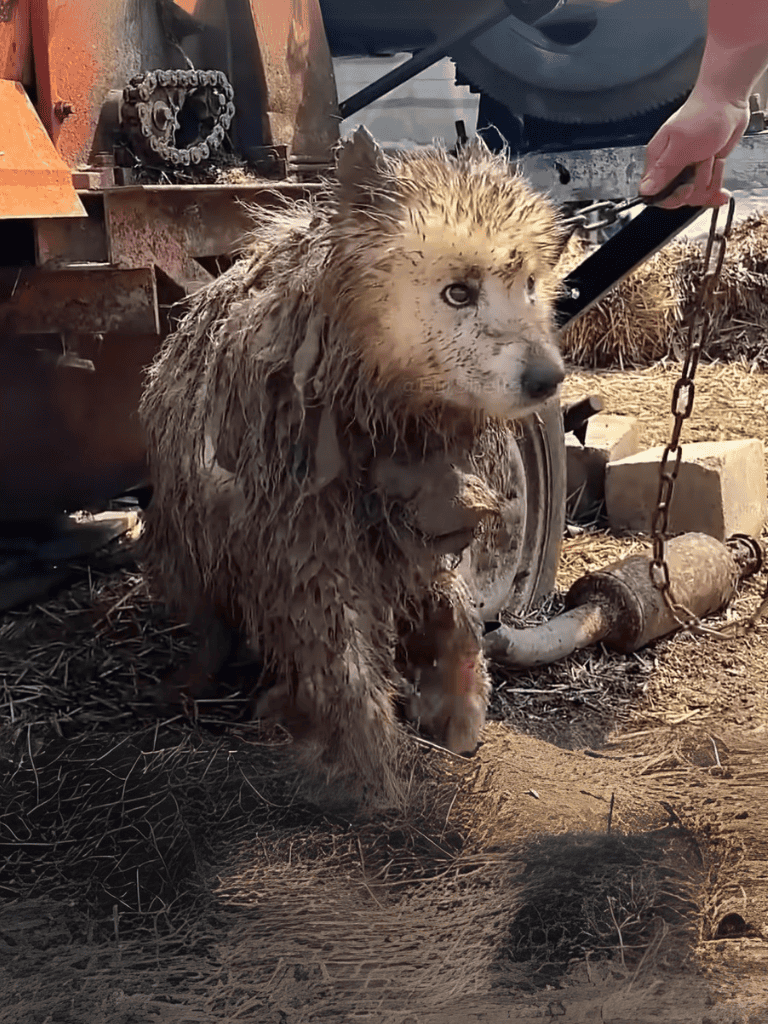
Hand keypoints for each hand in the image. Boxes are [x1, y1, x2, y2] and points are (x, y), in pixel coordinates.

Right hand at [639, 90, 748, 207]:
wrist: (728, 101)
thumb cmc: (703, 114)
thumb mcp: (681, 144)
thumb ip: (663, 170)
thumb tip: (644, 190)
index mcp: (658, 161)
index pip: (655, 195)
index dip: (672, 198)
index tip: (686, 188)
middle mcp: (671, 168)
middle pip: (678, 199)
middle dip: (695, 188)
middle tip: (702, 166)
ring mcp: (688, 170)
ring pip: (695, 195)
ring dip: (710, 180)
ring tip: (712, 159)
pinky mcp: (703, 170)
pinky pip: (708, 189)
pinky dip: (718, 183)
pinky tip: (719, 169)